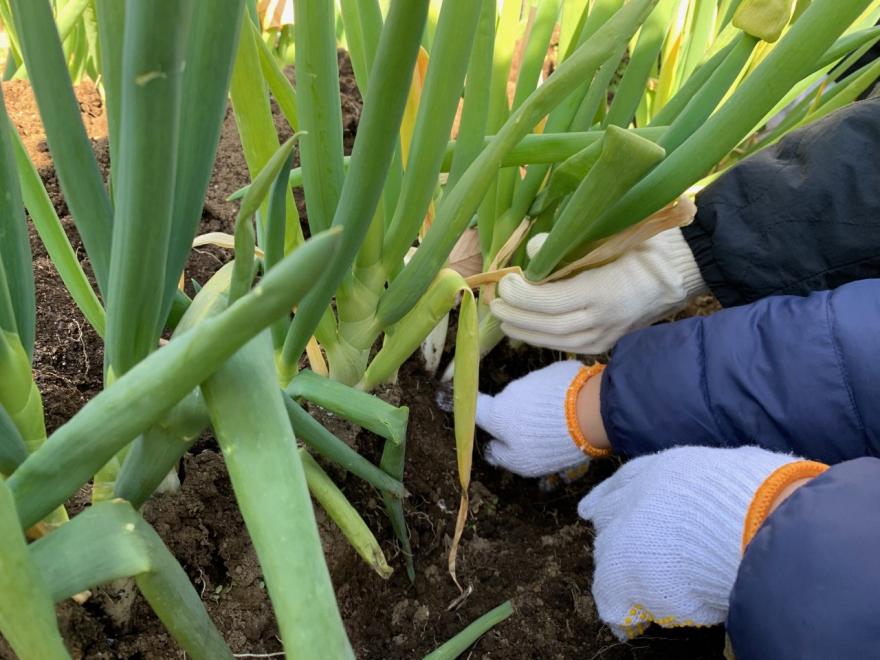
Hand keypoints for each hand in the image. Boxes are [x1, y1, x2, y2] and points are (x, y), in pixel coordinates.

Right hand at [475, 361, 607, 477]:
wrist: (589, 412)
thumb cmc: (549, 443)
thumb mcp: (522, 462)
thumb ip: (502, 455)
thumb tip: (493, 448)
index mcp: (498, 414)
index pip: (476, 408)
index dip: (473, 411)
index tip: (475, 413)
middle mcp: (511, 391)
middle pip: (509, 404)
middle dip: (519, 416)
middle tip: (538, 435)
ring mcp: (534, 377)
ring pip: (532, 394)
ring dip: (540, 407)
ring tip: (562, 424)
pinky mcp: (556, 370)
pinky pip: (551, 385)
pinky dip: (558, 396)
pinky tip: (574, 410)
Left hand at [491, 229, 706, 353]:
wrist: (679, 273)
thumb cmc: (643, 247)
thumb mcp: (610, 237)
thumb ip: (568, 245)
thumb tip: (532, 251)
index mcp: (605, 292)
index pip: (552, 302)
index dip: (523, 295)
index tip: (505, 280)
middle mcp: (604, 320)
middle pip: (548, 327)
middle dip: (516, 315)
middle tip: (493, 300)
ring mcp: (605, 336)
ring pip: (554, 341)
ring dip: (523, 329)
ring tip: (501, 314)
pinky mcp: (604, 343)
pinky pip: (565, 344)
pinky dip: (540, 336)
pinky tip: (522, 326)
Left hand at [578, 446, 811, 638]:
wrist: (753, 522)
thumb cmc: (760, 500)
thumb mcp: (734, 475)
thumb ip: (718, 487)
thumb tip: (735, 491)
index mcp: (664, 470)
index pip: (624, 482)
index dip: (608, 498)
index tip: (590, 510)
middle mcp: (636, 497)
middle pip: (609, 518)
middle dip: (616, 536)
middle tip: (628, 558)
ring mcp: (624, 533)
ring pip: (607, 556)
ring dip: (623, 575)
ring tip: (641, 592)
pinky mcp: (622, 572)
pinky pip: (611, 599)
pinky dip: (622, 614)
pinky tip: (630, 626)